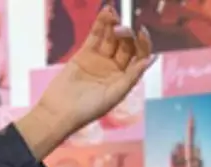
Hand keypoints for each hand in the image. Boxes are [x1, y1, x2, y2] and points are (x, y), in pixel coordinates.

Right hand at [18, 6, 152, 158]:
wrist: (60, 111)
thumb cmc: (88, 110)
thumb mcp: (114, 95)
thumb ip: (132, 76)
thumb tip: (150, 59)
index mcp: (126, 78)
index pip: (139, 56)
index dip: (143, 44)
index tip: (141, 32)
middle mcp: (115, 67)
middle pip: (126, 44)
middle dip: (125, 34)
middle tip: (120, 29)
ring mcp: (100, 59)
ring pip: (111, 37)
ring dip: (114, 24)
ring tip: (113, 13)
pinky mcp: (85, 53)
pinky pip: (96, 35)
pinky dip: (100, 24)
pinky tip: (105, 12)